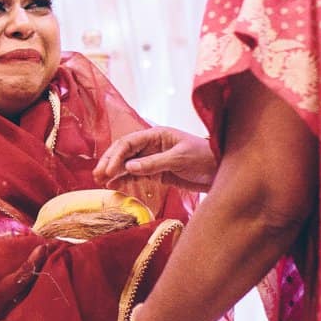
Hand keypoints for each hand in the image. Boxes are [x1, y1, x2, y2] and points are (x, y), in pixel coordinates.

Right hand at [94, 127, 215, 191]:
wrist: (223, 171)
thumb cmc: (205, 157)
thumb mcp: (180, 158)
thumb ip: (154, 162)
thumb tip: (127, 167)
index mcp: (157, 135)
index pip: (129, 142)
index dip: (115, 155)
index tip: (107, 170)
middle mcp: (152, 145)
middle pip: (124, 152)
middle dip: (110, 163)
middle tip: (98, 176)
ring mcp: (154, 159)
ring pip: (127, 164)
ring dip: (114, 172)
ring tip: (101, 182)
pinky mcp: (158, 173)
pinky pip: (136, 175)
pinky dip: (125, 180)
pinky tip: (115, 185)